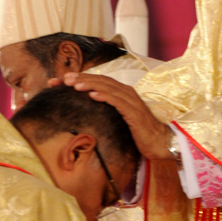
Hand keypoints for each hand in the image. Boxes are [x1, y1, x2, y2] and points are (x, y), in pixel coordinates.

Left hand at [59, 72, 173, 159]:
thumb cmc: (138, 132)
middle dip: (82, 78)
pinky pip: (117, 101)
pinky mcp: (134, 112)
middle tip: (64, 79)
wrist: (159, 142)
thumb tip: (86, 111)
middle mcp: (126, 92)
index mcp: (121, 92)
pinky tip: (92, 95)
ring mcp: (130, 101)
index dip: (81, 78)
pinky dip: (104, 96)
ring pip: (107, 88)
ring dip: (90, 84)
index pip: (99, 81)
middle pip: (101, 81)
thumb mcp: (119, 119)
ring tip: (74, 84)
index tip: (62, 81)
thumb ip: (106, 111)